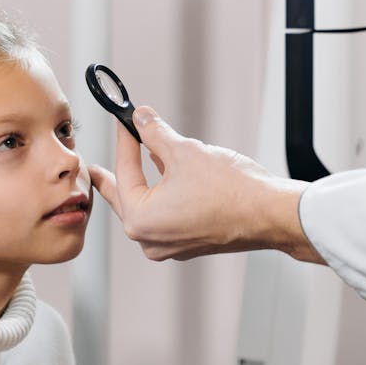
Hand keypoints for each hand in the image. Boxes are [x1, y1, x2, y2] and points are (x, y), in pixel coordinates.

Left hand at [88, 106, 323, 262]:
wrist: (270, 214)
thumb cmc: (233, 193)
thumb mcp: (185, 152)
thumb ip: (155, 133)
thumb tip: (142, 119)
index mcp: (141, 220)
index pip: (125, 172)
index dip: (125, 141)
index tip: (125, 124)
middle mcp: (151, 240)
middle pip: (127, 197)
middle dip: (117, 175)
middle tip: (95, 170)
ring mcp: (171, 245)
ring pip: (148, 207)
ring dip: (145, 183)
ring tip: (137, 162)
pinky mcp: (190, 242)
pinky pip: (166, 215)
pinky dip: (164, 195)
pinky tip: (165, 179)